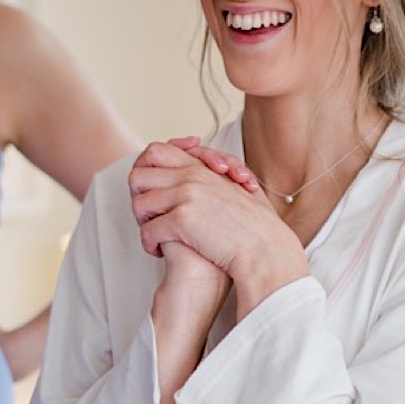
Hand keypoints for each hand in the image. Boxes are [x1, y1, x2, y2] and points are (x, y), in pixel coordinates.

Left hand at [127, 140, 278, 267]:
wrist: (266, 250)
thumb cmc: (258, 228)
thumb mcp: (241, 189)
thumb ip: (223, 176)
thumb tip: (216, 175)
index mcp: (202, 168)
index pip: (157, 151)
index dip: (147, 168)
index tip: (155, 190)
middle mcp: (191, 177)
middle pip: (138, 175)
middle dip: (139, 196)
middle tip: (149, 217)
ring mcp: (185, 196)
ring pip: (139, 204)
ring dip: (142, 222)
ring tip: (154, 237)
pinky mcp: (181, 221)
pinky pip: (147, 230)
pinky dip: (149, 244)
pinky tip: (160, 252)